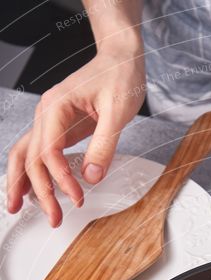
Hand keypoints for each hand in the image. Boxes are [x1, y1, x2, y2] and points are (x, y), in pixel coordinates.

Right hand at [7, 49, 145, 226]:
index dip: (61, 179)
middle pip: (31, 158)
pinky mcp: (58, 128)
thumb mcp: (118, 111)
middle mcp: (46, 113)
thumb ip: (105, 145)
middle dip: (39, 191)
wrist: (120, 58)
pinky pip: (37, 152)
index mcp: (56, 106)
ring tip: (18, 207)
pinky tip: (28, 189)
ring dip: (23, 183)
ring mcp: (49, 121)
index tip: (76, 198)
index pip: (49, 152)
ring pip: (25, 154)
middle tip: (52, 217)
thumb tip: (91, 175)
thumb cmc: (119, 76)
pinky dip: (31, 172)